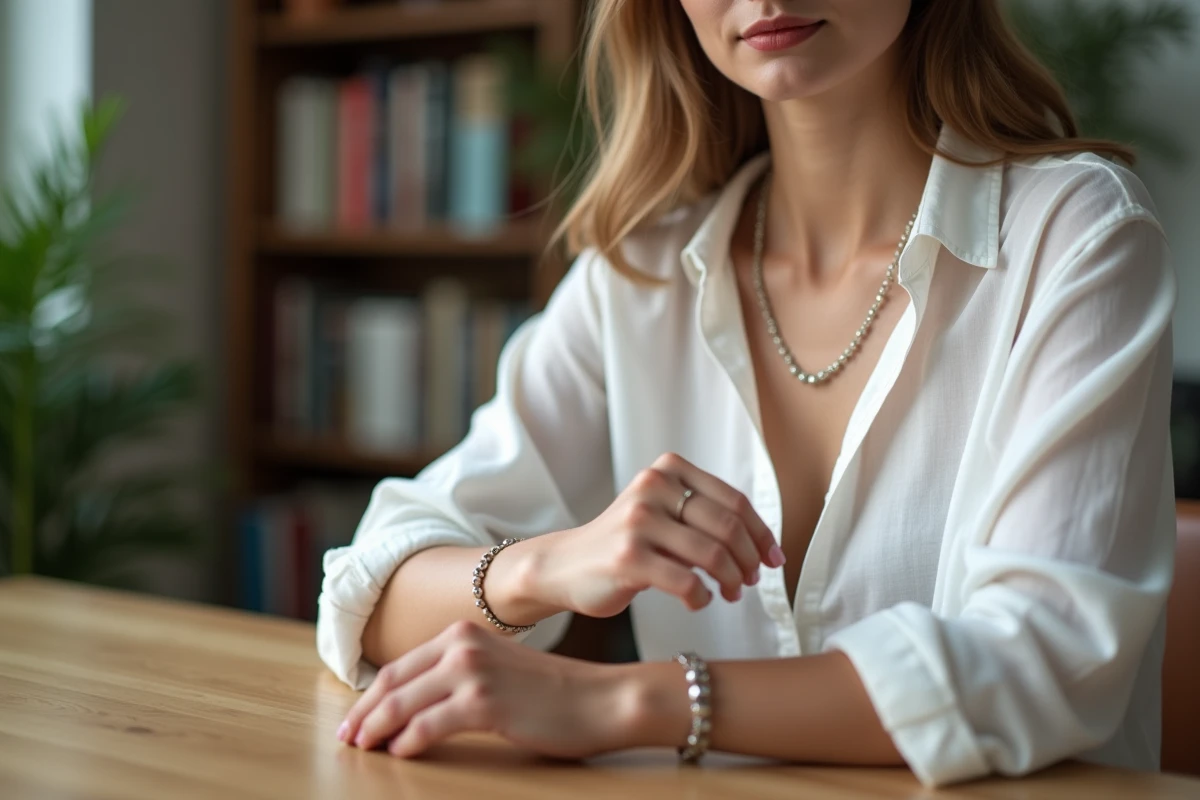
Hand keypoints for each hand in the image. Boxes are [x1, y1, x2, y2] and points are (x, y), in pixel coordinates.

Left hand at [338, 621, 637, 757]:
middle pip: (392, 684)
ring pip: (402, 705)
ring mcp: (472, 673)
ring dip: (377, 730)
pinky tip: (400, 753)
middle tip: (347, 738)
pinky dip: (407, 743)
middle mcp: (461, 647)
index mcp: (462, 634)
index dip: (371, 696)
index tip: (355, 719)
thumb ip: (459, 675)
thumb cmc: (554, 691)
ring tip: (364, 749)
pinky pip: (427, 727)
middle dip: (364, 714)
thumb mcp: (499, 668)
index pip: (399, 667)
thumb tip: (416, 704)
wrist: (601, 698)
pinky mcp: (484, 703)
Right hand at [532, 452, 783, 617]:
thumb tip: (760, 544)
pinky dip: (702, 598)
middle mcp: (652, 488)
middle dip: (749, 559)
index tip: (773, 558)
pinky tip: (698, 601)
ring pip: (712, 554)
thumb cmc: (624, 543)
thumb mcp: (661, 512)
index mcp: (667, 470)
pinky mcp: (628, 557)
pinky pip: (687, 582)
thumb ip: (702, 515)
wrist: (565, 565)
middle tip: (751, 580)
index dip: (761, 533)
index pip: (733, 500)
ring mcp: (638, 521)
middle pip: (727, 526)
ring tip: (730, 593)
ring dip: (731, 580)